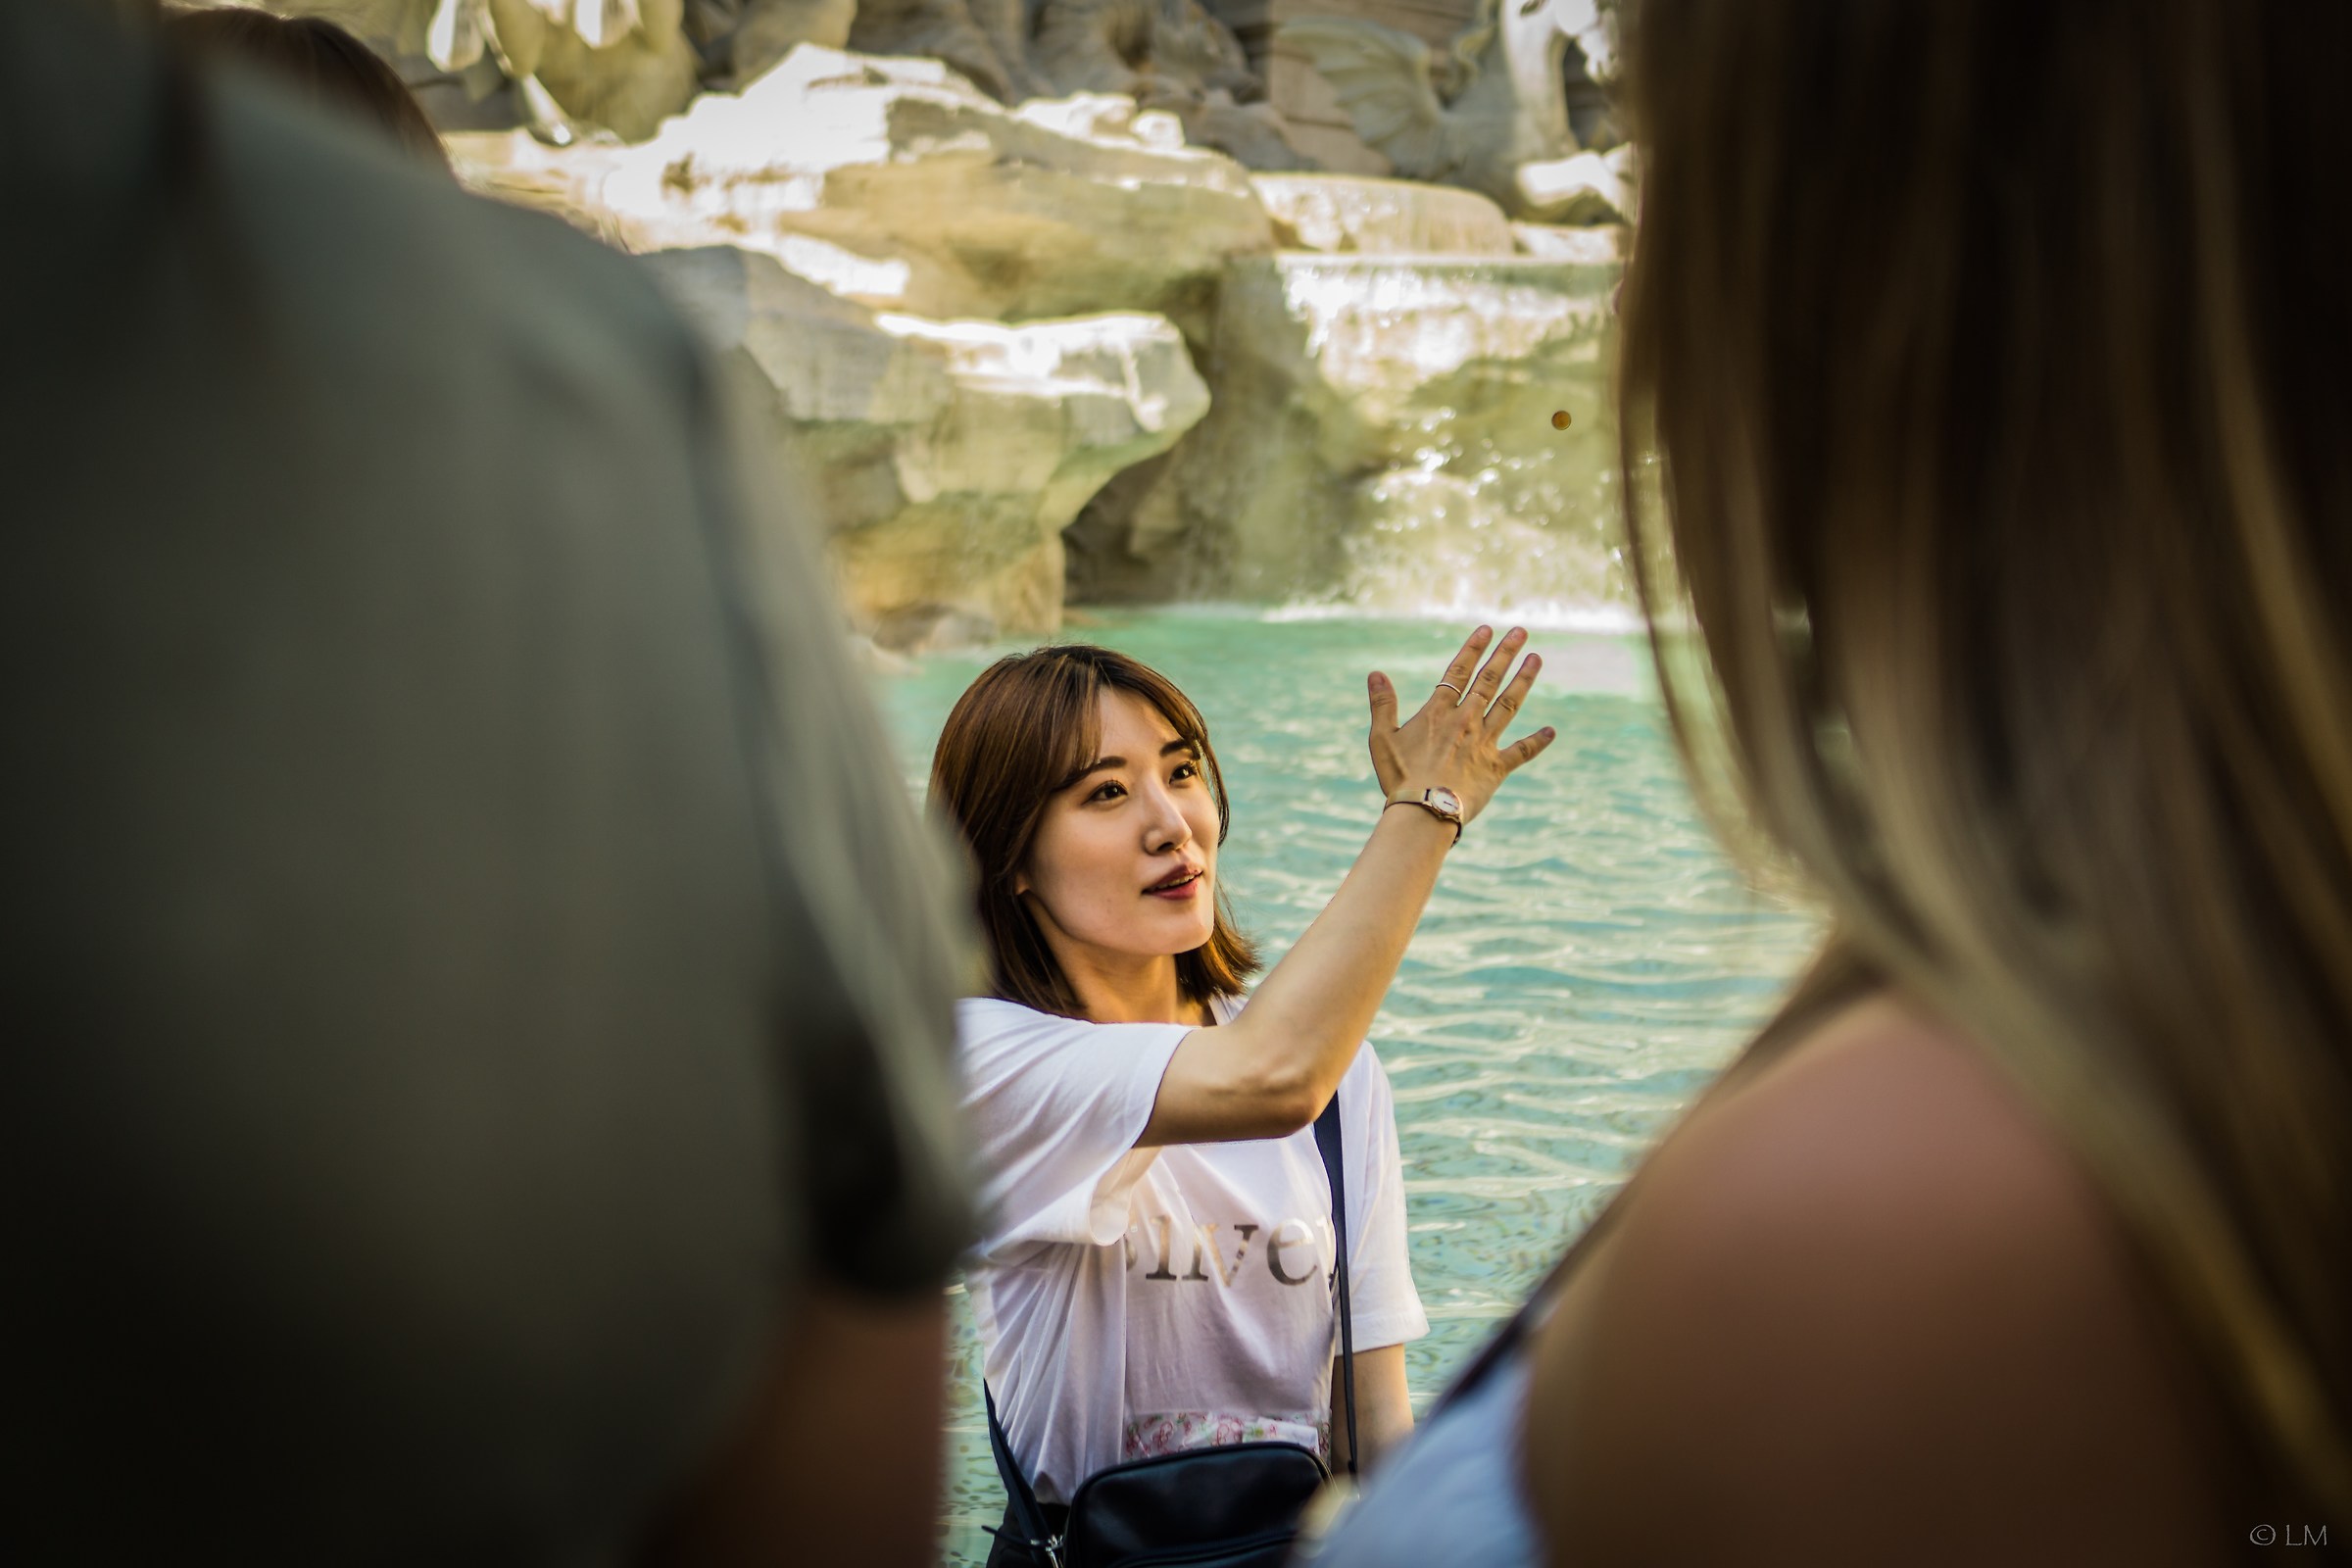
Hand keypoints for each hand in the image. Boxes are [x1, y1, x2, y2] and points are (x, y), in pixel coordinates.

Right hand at [1367, 625, 1555, 826]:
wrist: (1424, 810)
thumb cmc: (1399, 777)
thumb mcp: (1382, 738)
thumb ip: (1382, 704)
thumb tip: (1375, 673)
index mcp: (1439, 712)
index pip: (1459, 671)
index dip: (1473, 649)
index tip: (1488, 630)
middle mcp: (1465, 721)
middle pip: (1489, 680)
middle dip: (1505, 654)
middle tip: (1520, 633)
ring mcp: (1483, 743)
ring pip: (1508, 705)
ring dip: (1523, 680)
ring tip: (1537, 659)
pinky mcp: (1496, 767)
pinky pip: (1521, 752)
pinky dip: (1537, 742)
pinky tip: (1551, 731)